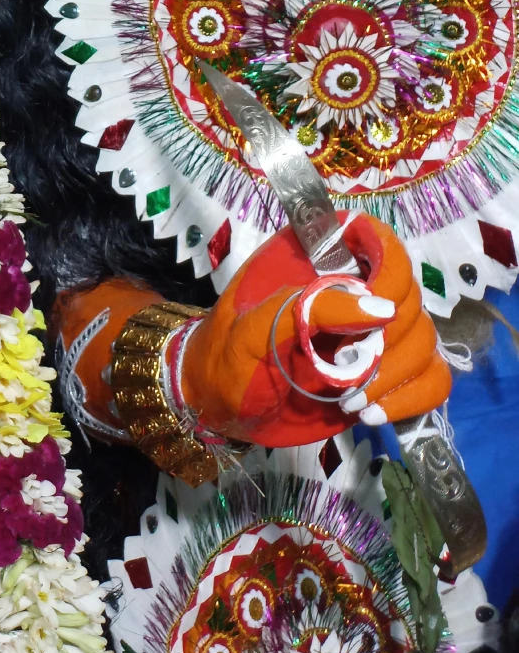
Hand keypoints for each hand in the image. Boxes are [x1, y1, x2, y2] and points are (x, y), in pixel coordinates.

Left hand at [180, 214, 449, 447]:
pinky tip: (371, 413)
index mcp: (317, 259)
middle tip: (348, 371)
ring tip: (352, 401)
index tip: (379, 310)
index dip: (391, 269)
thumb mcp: (253, 328)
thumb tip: (382, 308)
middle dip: (389, 341)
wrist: (220, 406)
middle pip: (409, 297)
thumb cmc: (226, 356)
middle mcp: (354, 288)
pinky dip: (412, 398)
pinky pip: (430, 378)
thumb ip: (310, 308)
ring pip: (424, 339)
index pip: (379, 240)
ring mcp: (372, 332)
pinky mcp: (384, 374)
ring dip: (397, 375)